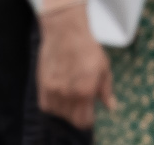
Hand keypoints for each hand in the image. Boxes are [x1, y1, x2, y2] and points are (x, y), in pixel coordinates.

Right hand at [37, 6, 113, 127]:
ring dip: (66, 109)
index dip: (88, 119)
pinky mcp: (42, 86)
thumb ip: (106, 90)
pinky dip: (54, 104)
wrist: (65, 32)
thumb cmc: (86, 48)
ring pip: (59, 114)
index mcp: (85, 91)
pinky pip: (47, 106)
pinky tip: (61, 93)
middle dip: (79, 114)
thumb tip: (111, 107)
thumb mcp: (103, 67)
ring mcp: (53, 91)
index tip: (90, 113)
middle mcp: (67, 94)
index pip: (83, 122)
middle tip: (82, 101)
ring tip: (71, 93)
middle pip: (71, 120)